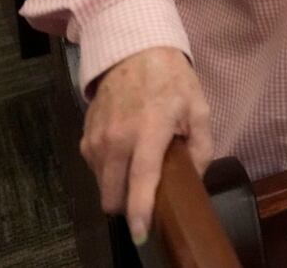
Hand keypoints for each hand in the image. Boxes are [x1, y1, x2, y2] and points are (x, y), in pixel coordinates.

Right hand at [80, 47, 211, 244]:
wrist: (134, 51)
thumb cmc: (172, 81)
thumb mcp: (199, 109)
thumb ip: (202, 146)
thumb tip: (196, 178)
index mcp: (149, 132)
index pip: (140, 182)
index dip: (139, 212)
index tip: (140, 234)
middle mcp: (117, 139)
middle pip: (113, 194)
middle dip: (128, 204)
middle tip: (148, 193)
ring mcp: (97, 139)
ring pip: (102, 185)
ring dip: (118, 186)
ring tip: (139, 166)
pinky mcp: (85, 137)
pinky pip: (95, 168)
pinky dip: (109, 170)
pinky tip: (126, 154)